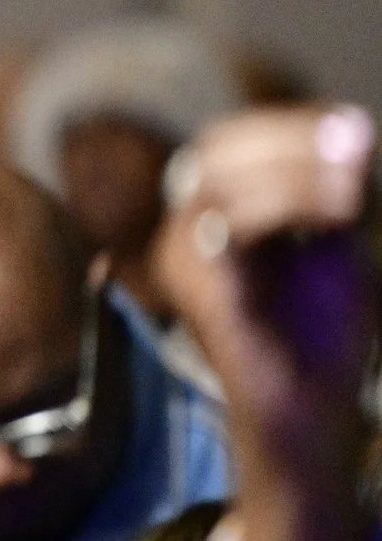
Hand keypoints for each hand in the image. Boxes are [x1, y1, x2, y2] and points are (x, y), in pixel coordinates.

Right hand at [157, 104, 376, 540]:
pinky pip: (232, 231)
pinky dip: (289, 209)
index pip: (225, 143)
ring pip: (219, 185)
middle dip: (289, 140)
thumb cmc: (322, 336)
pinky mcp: (206, 297)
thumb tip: (351, 132)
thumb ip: (335, 192)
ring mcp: (184, 268)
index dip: (286, 125)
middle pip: (213, 151)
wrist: (314, 415)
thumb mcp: (336, 246)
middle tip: (358, 146)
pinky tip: (343, 215)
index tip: (354, 127)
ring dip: (296, 173)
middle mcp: (181, 238)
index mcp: (207, 220)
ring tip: (357, 187)